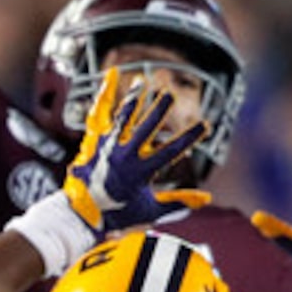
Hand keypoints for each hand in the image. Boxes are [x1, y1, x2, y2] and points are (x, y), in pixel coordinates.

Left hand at [63, 69, 210, 232]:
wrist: (84, 215)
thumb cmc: (120, 214)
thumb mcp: (152, 210)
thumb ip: (179, 201)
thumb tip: (207, 197)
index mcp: (140, 173)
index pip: (170, 152)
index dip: (189, 138)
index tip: (205, 124)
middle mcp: (123, 157)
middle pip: (145, 129)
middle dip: (159, 111)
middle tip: (170, 94)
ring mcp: (107, 148)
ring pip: (122, 118)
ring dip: (133, 100)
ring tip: (142, 82)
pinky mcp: (95, 141)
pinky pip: (101, 115)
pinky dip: (106, 95)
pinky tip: (112, 76)